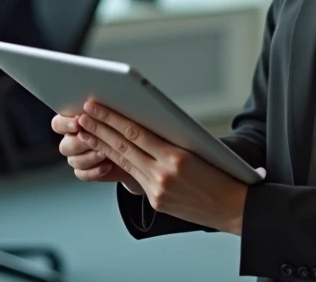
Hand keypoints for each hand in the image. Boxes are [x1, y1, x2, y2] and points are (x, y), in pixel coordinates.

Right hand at [52, 113, 143, 192]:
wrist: (137, 149)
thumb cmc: (124, 127)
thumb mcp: (116, 116)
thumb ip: (103, 113)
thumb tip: (100, 107)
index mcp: (74, 122)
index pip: (58, 124)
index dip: (65, 124)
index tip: (79, 121)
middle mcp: (73, 139)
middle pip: (65, 145)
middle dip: (78, 143)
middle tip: (92, 139)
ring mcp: (78, 156)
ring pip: (73, 160)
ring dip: (88, 157)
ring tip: (104, 153)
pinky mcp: (86, 171)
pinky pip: (82, 174)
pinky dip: (94, 171)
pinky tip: (107, 167)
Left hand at [75, 100, 249, 234]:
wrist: (235, 208)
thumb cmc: (223, 174)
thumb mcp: (200, 149)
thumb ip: (170, 140)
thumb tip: (143, 126)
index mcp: (177, 157)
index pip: (135, 133)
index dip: (111, 119)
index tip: (95, 107)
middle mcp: (163, 175)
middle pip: (123, 147)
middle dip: (99, 130)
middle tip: (81, 115)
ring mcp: (157, 191)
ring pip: (124, 162)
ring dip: (102, 145)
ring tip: (85, 132)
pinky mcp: (156, 201)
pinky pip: (134, 178)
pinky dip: (118, 163)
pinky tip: (107, 153)